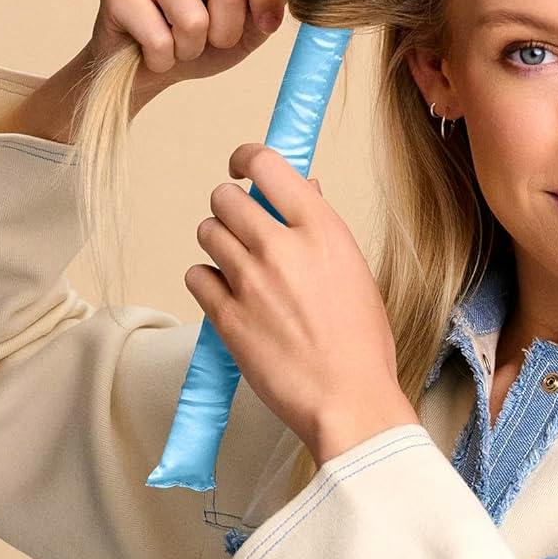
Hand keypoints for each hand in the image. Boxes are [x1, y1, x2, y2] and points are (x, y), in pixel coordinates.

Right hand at [88, 0, 284, 87]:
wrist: (154, 67)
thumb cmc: (208, 41)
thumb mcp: (253, 25)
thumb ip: (276, 4)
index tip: (266, 24)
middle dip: (228, 32)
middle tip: (213, 39)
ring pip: (193, 18)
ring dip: (192, 47)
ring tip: (182, 42)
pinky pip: (158, 38)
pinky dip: (163, 58)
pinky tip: (154, 49)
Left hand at [183, 144, 418, 461]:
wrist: (349, 400)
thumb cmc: (361, 343)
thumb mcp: (354, 271)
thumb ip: (322, 229)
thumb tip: (304, 189)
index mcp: (322, 229)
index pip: (266, 163)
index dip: (246, 159)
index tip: (243, 168)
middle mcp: (281, 246)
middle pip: (225, 196)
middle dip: (230, 208)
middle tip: (243, 228)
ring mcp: (250, 280)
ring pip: (206, 232)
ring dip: (218, 244)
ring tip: (240, 268)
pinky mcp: (226, 316)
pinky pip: (196, 276)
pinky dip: (208, 282)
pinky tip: (230, 297)